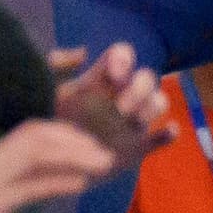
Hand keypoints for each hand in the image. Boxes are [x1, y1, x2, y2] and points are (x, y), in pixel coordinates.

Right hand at [0, 115, 111, 212]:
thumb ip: (13, 194)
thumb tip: (47, 191)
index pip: (30, 132)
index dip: (66, 133)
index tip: (92, 145)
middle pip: (38, 135)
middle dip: (78, 140)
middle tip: (109, 154)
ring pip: (37, 154)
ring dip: (76, 157)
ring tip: (105, 165)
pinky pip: (27, 189)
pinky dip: (57, 184)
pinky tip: (81, 186)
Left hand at [44, 44, 167, 167]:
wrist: (45, 160)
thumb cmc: (45, 120)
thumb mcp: (44, 89)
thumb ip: (56, 65)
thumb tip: (84, 52)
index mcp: (100, 80)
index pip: (123, 56)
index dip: (123, 60)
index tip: (112, 75)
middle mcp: (120, 97)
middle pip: (147, 78)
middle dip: (138, 89)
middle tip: (120, 109)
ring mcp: (131, 122)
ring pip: (158, 103)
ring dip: (152, 108)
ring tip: (133, 120)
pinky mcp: (138, 147)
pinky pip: (161, 138)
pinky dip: (168, 133)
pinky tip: (167, 130)